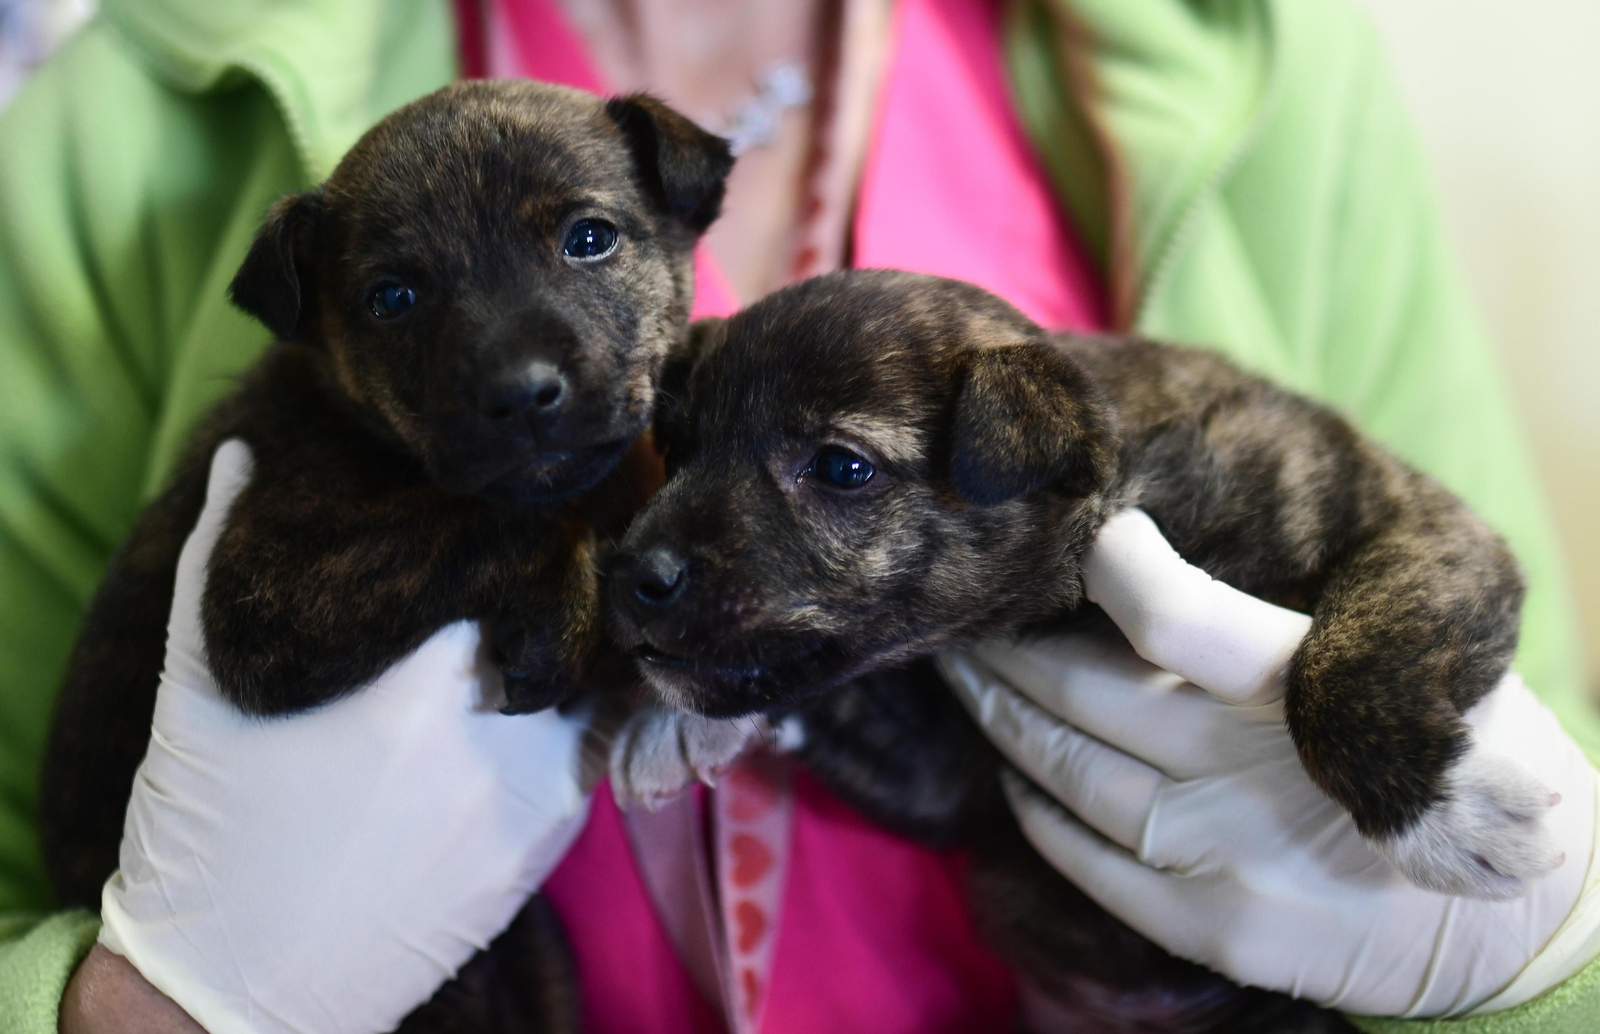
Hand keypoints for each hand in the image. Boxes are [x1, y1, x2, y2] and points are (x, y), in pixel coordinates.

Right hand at [89, 440, 592, 1033]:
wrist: (239, 996)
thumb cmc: (209, 838)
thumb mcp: (197, 694)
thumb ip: (214, 562)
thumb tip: (242, 459)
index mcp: (418, 680)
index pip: (518, 561)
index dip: (525, 523)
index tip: (521, 500)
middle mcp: (494, 733)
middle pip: (572, 616)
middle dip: (566, 575)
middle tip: (555, 540)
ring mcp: (530, 796)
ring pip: (597, 683)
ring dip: (582, 643)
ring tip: (564, 607)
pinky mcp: (542, 846)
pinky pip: (591, 751)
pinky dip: (580, 711)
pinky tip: (552, 688)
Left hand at [939, 508, 1598, 1017]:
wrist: (1513, 922)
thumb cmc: (1453, 762)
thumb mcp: (1402, 663)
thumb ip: (1278, 626)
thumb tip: (1142, 563)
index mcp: (1308, 684)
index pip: (1174, 616)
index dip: (1107, 567)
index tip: (1072, 532)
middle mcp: (1252, 771)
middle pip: (1081, 694)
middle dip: (1002, 647)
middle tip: (962, 612)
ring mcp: (1224, 856)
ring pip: (1064, 770)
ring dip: (997, 717)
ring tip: (964, 676)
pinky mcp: (1209, 926)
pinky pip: (1084, 857)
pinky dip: (1032, 808)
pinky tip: (1012, 771)